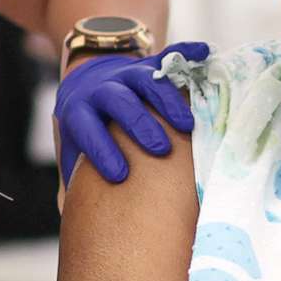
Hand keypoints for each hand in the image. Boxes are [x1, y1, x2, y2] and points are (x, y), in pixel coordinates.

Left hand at [56, 41, 209, 185]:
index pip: (86, 128)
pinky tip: (206, 55)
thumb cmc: (88, 131)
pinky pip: (169, 54)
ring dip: (167, 100)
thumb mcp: (73, 153)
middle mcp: (103, 89)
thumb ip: (73, 185)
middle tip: (160, 149)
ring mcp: (127, 72)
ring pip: (146, 79)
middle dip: (139, 124)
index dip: (101, 150)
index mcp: (80, 112)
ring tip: (187, 126)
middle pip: (119, 101)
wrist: (87, 81)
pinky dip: (187, 53)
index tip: (120, 175)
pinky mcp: (149, 62)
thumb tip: (79, 226)